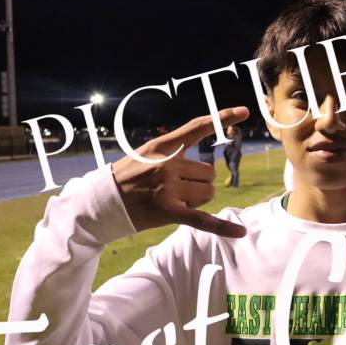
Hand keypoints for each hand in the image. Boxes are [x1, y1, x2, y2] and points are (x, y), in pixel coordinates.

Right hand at [111, 107, 248, 237]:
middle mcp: (167, 165)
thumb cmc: (127, 177)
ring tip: (172, 200)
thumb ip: (175, 150)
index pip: (198, 127)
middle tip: (173, 188)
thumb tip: (204, 155)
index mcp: (162, 147)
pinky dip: (223, 228)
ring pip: (208, 193)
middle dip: (198, 182)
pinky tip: (241, 233)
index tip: (245, 111)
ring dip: (197, 199)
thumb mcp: (147, 154)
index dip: (223, 116)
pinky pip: (203, 220)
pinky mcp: (169, 212)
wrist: (100, 202)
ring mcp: (168, 189)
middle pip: (208, 172)